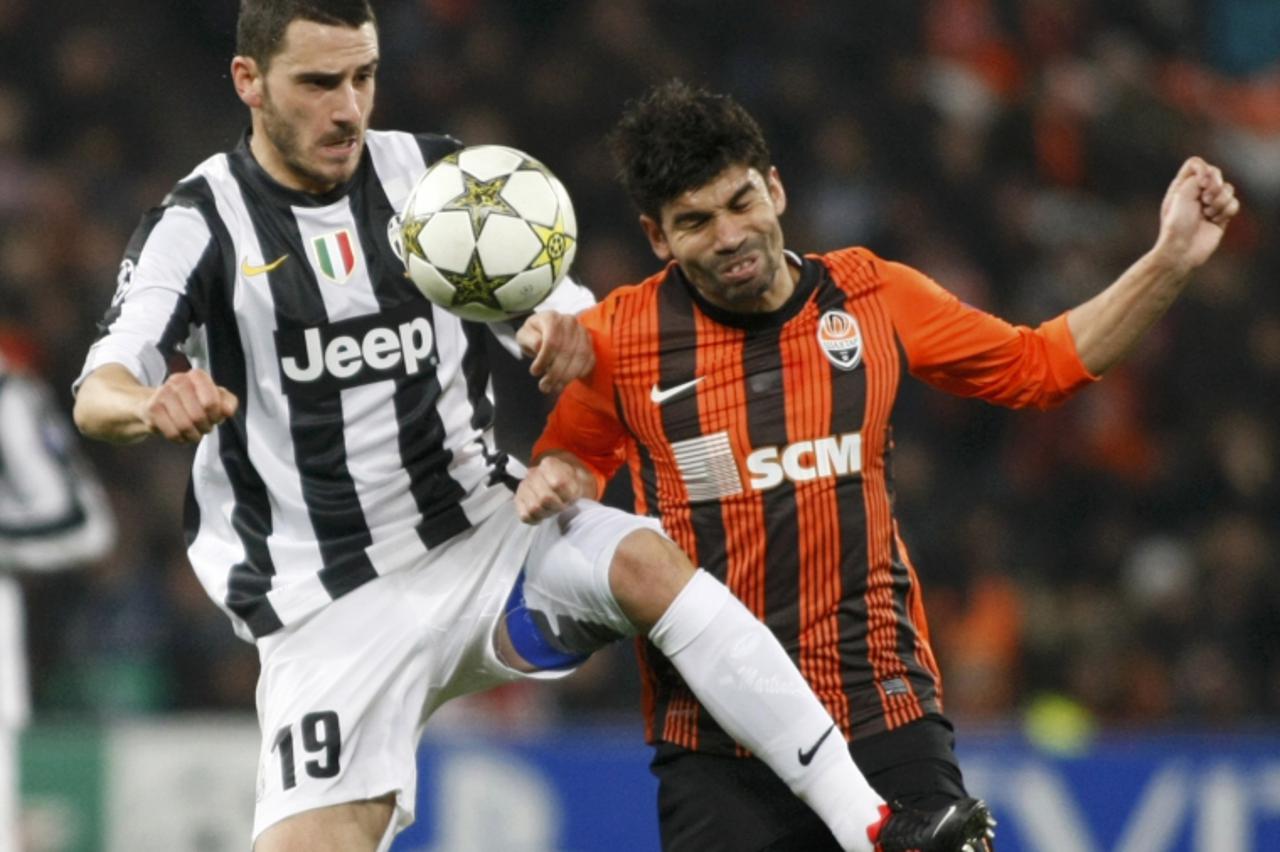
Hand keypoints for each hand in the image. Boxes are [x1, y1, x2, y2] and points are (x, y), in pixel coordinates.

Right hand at [141, 369, 237, 443]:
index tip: (214, 417)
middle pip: (198, 416)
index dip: (216, 415)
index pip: (212, 401)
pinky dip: (180, 439)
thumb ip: (228, 402)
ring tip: (193, 433)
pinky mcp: (151, 409)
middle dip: (205, 427)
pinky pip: (172, 433)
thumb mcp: (216, 399)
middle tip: (204, 428)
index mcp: (196, 376)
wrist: (158, 406)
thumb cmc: (193, 403)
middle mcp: (178, 380)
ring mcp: (162, 393)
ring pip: (184, 426)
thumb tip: (227, 411)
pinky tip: (180, 435)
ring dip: (193, 435)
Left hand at [514, 311, 594, 393]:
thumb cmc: (533, 335)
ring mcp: (582, 332)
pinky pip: (589, 359)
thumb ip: (530, 340)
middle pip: (566, 351)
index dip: (544, 360)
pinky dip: (580, 372)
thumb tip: (540, 347)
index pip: (552, 341)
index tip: (535, 372)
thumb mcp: (524, 335)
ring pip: (580, 357)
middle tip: (545, 387)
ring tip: (555, 388)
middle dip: (555, 373)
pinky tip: (568, 381)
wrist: (546, 331)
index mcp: (551, 318)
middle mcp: (569, 322)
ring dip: (568, 376)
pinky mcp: (590, 343)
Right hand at [514, 454, 588, 522]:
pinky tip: (542, 514)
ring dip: (547, 512)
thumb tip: (572, 495)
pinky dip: (536, 519)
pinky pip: (525, 516)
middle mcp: (533, 473)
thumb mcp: (579, 479)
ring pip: (534, 508)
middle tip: (562, 505)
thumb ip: (577, 484)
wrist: (557, 482)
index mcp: (549, 464)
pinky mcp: (518, 500)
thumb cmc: (569, 483)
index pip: (558, 484)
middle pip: (545, 498)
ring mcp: (523, 487)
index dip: (568, 496)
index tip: (571, 498)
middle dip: (557, 506)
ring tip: (552, 509)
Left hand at [1156, 156, 1239, 272]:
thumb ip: (1196, 178)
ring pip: (1228, 189)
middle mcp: (1196, 192)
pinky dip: (1226, 212)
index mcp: (1182, 185)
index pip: (1196, 163)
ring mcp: (1209, 204)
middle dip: (1214, 186)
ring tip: (1207, 214)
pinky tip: (1215, 221)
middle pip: (1216, 173)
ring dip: (1219, 202)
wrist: (1181, 250)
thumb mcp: (1181, 195)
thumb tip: (1210, 175)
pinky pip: (1234, 204)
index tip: (1201, 183)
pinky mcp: (1221, 216)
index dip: (1203, 169)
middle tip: (1205, 200)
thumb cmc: (1176, 224)